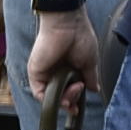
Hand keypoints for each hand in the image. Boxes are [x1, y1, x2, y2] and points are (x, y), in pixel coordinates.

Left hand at [27, 8, 101, 123]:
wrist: (67, 22)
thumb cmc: (80, 35)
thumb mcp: (90, 61)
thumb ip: (90, 77)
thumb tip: (95, 89)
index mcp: (69, 68)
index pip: (69, 91)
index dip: (74, 101)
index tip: (78, 107)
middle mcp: (56, 71)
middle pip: (60, 96)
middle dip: (71, 100)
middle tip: (79, 90)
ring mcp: (45, 72)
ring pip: (51, 97)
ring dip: (63, 100)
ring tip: (74, 89)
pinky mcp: (35, 71)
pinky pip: (39, 92)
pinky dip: (49, 99)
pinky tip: (62, 96)